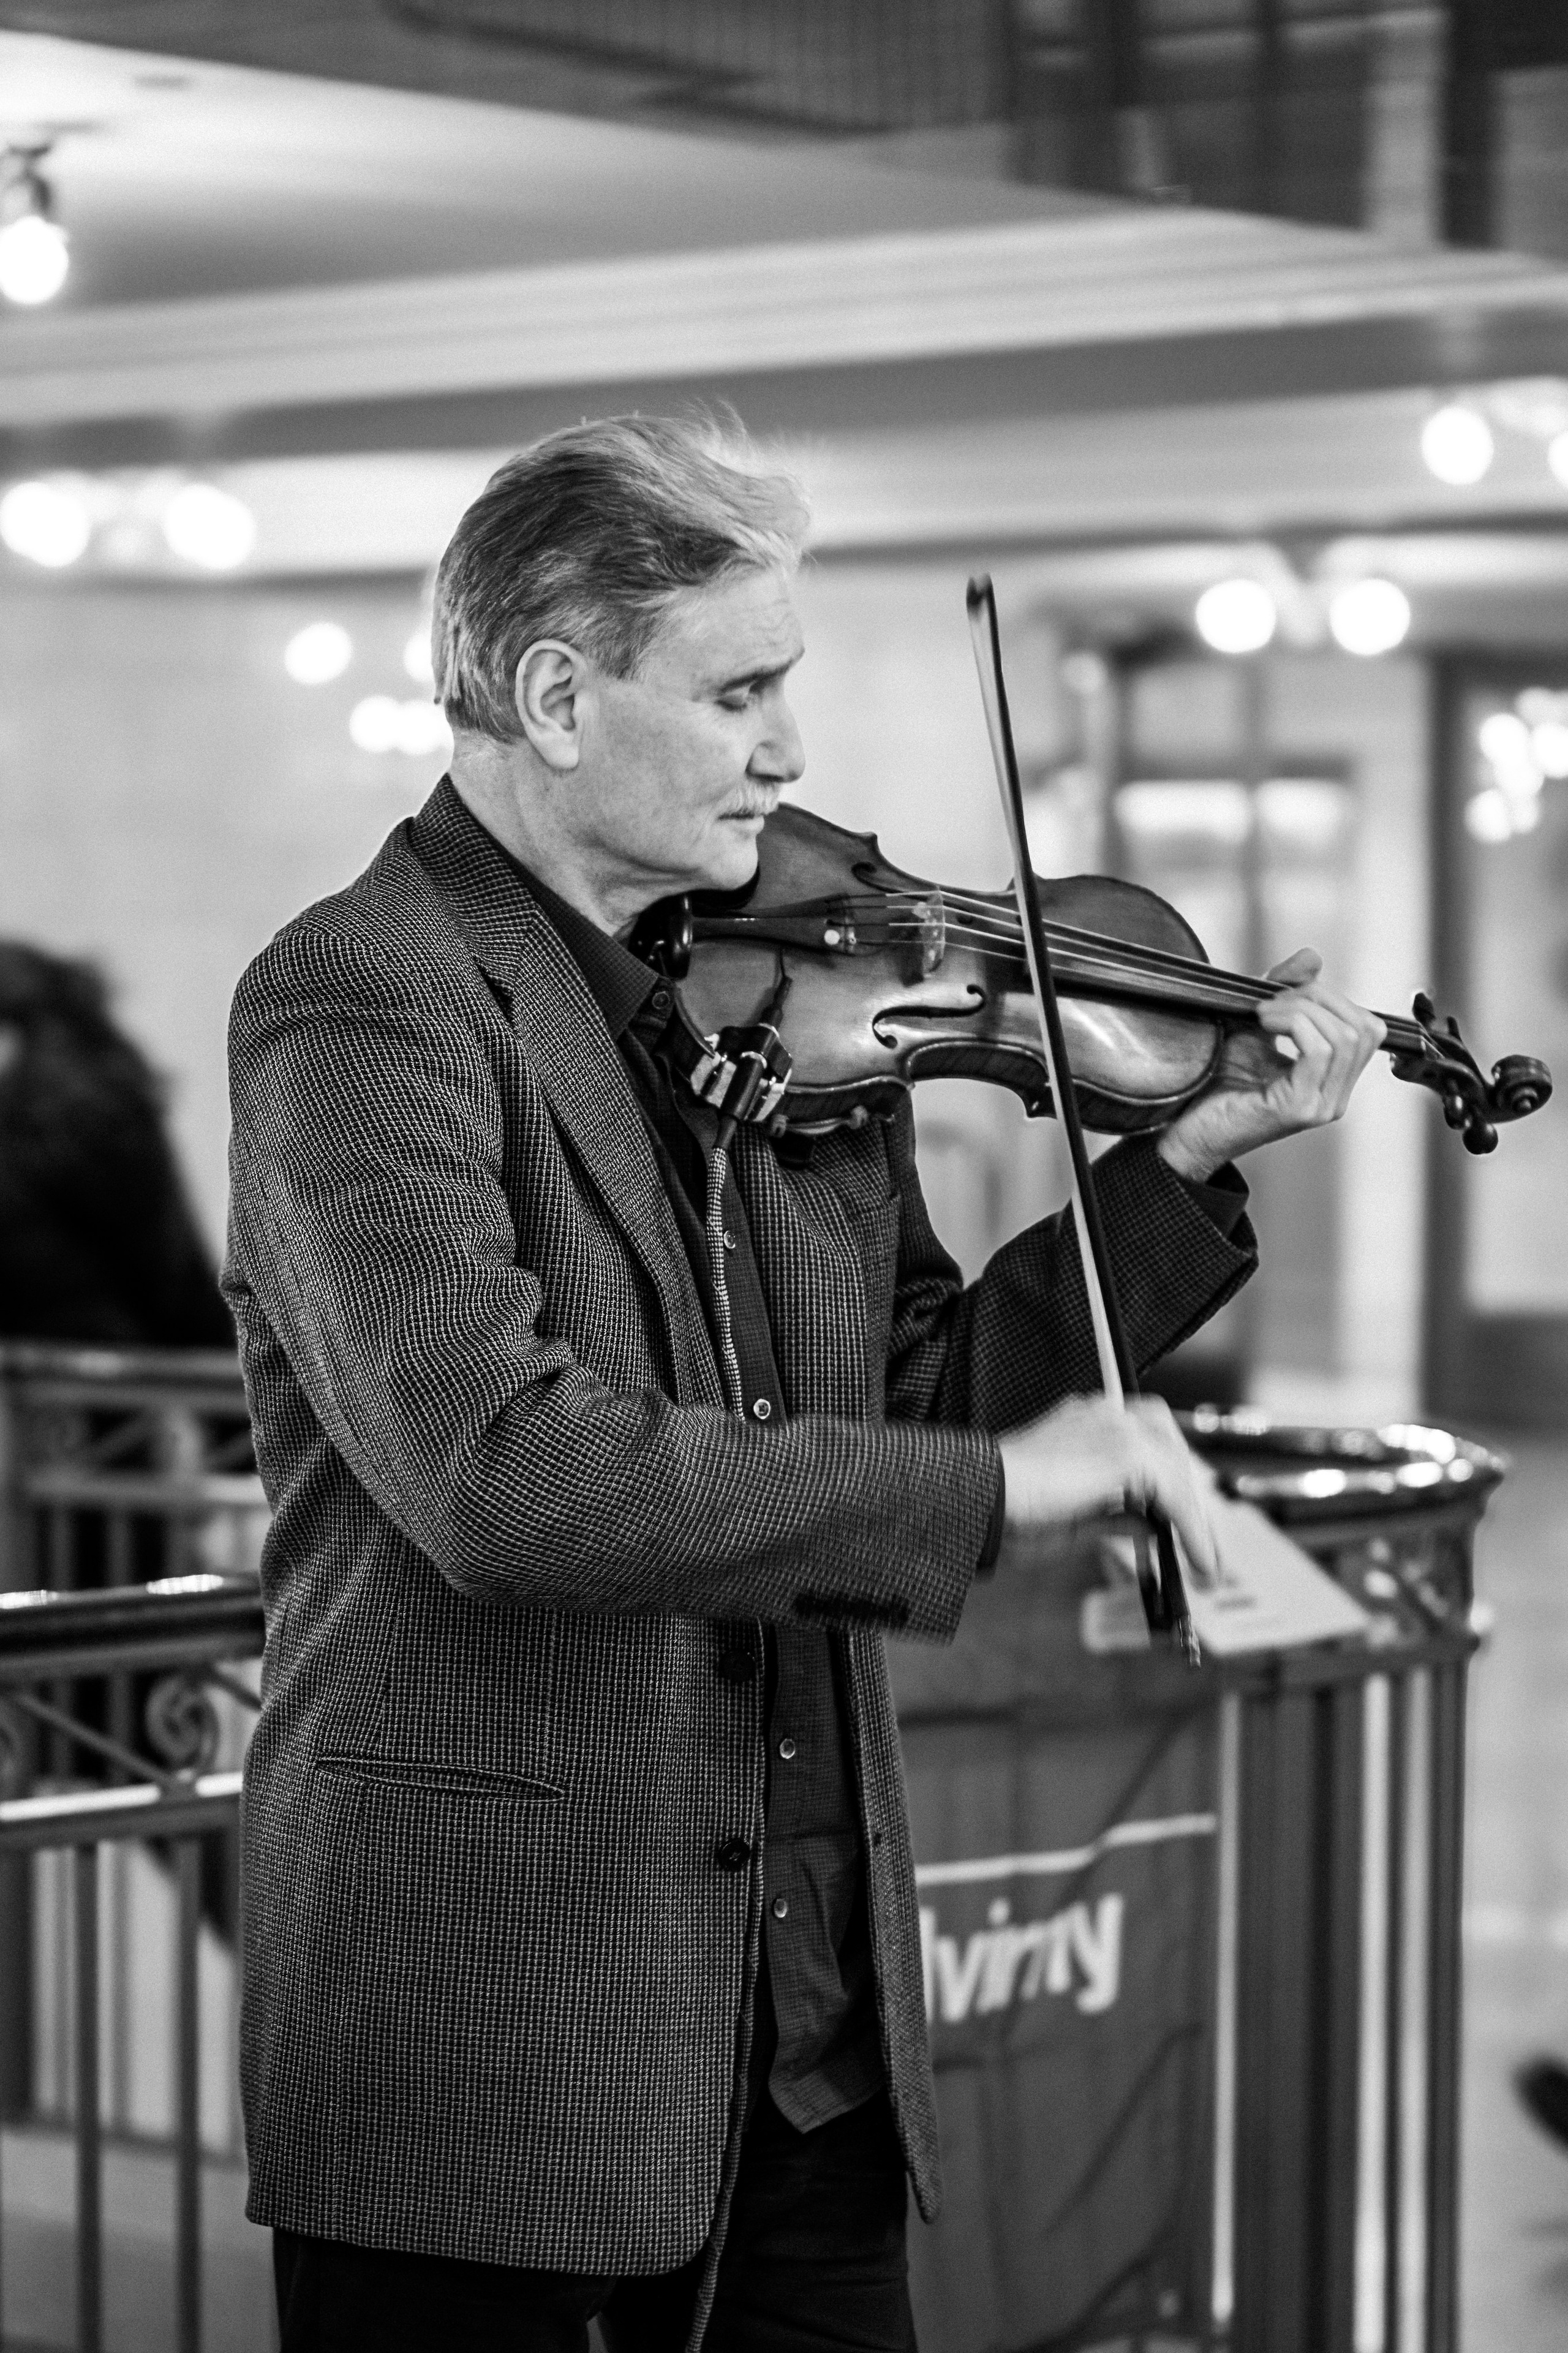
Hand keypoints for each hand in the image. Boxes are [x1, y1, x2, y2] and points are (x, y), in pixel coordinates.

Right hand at [998, 1393, 1217, 1578]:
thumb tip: (1152, 1527)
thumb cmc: (1007, 1512)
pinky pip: (1176, 1493)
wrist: (979, 1501)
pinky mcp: (1126, 1452)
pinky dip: (1193, 1530)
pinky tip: (1197, 1560)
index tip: (1184, 1523)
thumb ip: (1117, 1516)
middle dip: (1189, 1497)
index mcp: (1086, 1420)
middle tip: (1202, 1546)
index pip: (1147, 1440)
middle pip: (1171, 1447)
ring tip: (1204, 1562)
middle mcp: (1104, 1414)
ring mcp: (1116, 1427)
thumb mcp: (1075, 1519)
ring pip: (1177, 1469)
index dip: (1170, 1480)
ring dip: (1195, 1518)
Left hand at [1156, 948, 1385, 1182]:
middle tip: (1272, 1000)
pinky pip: (1319, 1051)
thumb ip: (1284, 992)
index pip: (1368, 1027)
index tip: (1285, 993)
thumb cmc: (1216, 1081)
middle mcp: (1335, 1096)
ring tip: (1263, 1012)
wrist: (1184, 1128)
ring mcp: (1321, 1105)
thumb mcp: (1255, 1025)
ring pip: (1344, 1036)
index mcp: (1332, 1080)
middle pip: (1363, 1027)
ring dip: (1302, 1009)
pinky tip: (1263, 1023)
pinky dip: (1293, 1023)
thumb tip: (1313, 957)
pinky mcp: (1300, 1108)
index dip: (1332, 997)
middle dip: (1319, 997)